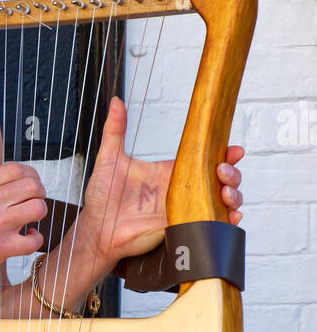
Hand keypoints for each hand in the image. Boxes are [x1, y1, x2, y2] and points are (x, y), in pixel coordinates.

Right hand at [0, 162, 47, 290]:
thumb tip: (13, 184)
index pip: (17, 169)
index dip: (31, 175)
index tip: (32, 183)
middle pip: (33, 186)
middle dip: (39, 193)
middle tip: (34, 201)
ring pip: (38, 208)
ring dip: (39, 214)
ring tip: (30, 220)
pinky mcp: (0, 249)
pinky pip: (33, 241)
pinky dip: (35, 240)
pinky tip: (27, 239)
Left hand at [79, 97, 243, 265]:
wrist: (97, 229)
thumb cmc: (102, 197)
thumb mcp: (109, 159)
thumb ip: (115, 130)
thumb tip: (115, 102)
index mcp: (169, 171)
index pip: (204, 158)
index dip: (223, 152)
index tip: (233, 149)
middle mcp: (181, 190)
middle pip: (220, 178)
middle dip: (231, 173)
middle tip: (222, 170)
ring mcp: (184, 209)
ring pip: (221, 201)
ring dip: (233, 195)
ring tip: (225, 193)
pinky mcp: (182, 227)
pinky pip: (211, 225)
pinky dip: (226, 221)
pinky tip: (230, 216)